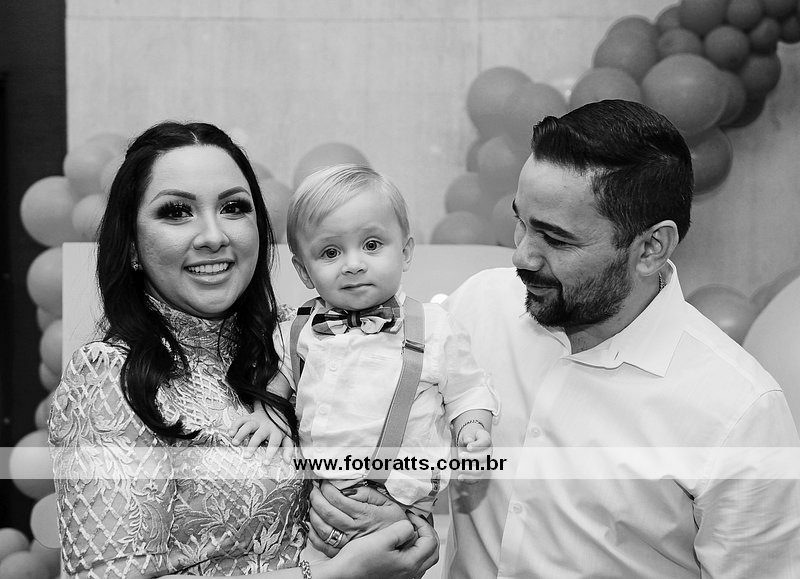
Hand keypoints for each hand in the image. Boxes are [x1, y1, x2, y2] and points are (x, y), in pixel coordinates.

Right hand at [229, 409, 292, 460]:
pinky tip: (230, 433)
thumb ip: (288, 448)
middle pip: (259, 435)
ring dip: (241, 434)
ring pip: (248, 426)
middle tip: (246, 456)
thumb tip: (288, 461)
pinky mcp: (249, 417)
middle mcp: (266, 426)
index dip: (270, 453)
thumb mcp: (287, 435)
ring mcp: (257, 421)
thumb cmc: (280, 426)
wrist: (274, 408)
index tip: (265, 463)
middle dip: (252, 445)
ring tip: (235, 443)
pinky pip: (241, 420)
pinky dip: (235, 425)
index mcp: (276, 432)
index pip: (274, 443)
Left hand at [308, 482, 407, 556]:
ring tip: (313, 504)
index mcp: (365, 515)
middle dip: (316, 497)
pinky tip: (312, 524)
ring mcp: (347, 542)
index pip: (338, 499)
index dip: (327, 489)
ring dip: (313, 513)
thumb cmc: (394, 525)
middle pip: (327, 512)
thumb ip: (369, 494)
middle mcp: (354, 529)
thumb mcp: (388, 504)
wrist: (403, 547)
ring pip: (322, 528)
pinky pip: (323, 545)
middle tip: (314, 490)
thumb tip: (350, 488)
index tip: (323, 482)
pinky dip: (313, 534)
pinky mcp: (343, 553)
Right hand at [324, 514, 438, 578]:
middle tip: (416, 523)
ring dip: (419, 544)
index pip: (430, 542)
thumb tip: (410, 526)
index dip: (423, 524)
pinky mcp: (393, 578)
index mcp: (410, 564)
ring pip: (422, 560)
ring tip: (407, 532)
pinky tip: (397, 546)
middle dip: (426, 534)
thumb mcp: (383, 537)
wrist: (341, 576)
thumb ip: (402, 529)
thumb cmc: (358, 561)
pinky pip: (410, 565)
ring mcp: (402, 578)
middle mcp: (409, 574)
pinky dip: (410, 552)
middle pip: (431, 553)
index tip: (411, 516)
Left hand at [457, 427, 491, 484]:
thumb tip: (468, 441)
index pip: (485, 442)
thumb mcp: (468, 433)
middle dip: (472, 458)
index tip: (468, 447)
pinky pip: (476, 478)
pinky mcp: (480, 471)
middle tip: (460, 455)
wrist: (471, 442)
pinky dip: (468, 479)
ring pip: (480, 470)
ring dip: (469, 470)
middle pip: (484, 457)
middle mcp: (488, 452)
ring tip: (459, 467)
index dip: (477, 446)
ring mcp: (485, 463)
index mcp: (486, 440)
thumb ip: (468, 436)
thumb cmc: (469, 436)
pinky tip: (460, 477)